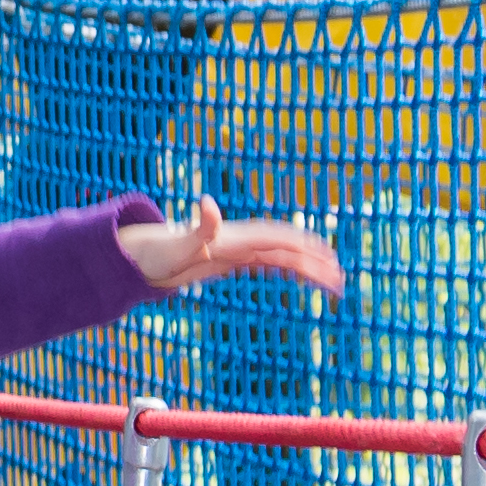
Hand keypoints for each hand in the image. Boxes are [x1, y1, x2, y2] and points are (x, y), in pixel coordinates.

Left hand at [120, 199, 345, 301]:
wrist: (146, 255)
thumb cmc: (160, 254)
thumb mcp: (177, 246)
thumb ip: (198, 228)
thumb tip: (207, 202)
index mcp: (234, 238)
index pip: (275, 241)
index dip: (301, 247)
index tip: (323, 256)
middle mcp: (242, 241)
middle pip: (286, 248)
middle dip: (313, 259)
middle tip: (339, 276)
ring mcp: (240, 250)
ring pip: (283, 257)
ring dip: (308, 267)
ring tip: (333, 282)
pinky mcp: (236, 260)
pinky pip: (271, 265)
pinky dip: (292, 270)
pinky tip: (307, 278)